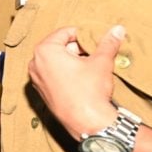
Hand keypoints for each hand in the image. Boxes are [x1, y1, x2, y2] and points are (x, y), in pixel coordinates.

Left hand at [29, 25, 121, 139]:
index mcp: (45, 51)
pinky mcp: (40, 91)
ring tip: (89, 68)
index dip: (82, 35)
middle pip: (58, 46)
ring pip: (55, 61)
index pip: (64, 33)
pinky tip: (80, 80)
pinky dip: (65, 73)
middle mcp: (34, 63)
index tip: (95, 41)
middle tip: (94, 55)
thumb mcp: (102, 61)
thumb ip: (108, 43)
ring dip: (72, 61)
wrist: (86, 121)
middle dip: (77, 49)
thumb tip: (117, 30)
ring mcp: (35, 79)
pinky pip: (52, 74)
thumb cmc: (90, 90)